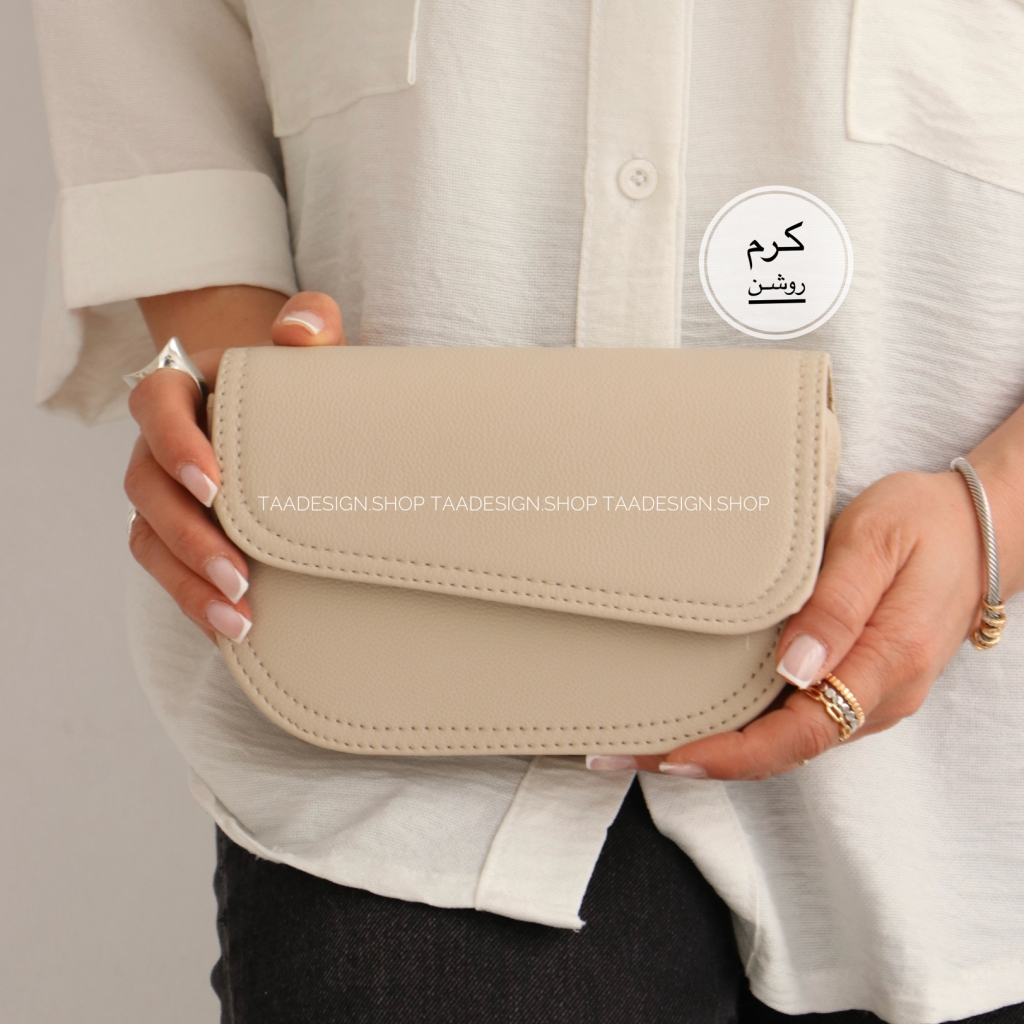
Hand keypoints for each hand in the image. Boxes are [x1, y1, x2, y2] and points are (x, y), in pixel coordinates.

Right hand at [125, 290, 344, 642]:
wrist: (290, 416)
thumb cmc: (299, 379)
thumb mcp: (314, 346)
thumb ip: (313, 322)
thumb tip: (301, 332)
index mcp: (183, 390)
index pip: (156, 404)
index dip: (175, 445)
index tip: (214, 485)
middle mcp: (160, 445)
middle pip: (146, 489)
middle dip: (189, 536)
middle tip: (239, 572)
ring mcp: (163, 494)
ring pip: (149, 539)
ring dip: (188, 581)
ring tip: (236, 615)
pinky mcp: (178, 535)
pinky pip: (168, 571)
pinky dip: (195, 600)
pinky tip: (232, 627)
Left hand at [619, 468, 995, 779]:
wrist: (978, 528)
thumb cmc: (924, 524)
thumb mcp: (875, 547)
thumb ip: (836, 609)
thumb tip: (794, 668)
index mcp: (886, 664)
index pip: (799, 733)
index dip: (731, 754)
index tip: (671, 756)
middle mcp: (880, 695)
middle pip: (784, 749)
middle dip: (706, 758)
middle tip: (628, 751)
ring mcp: (872, 693)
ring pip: (789, 739)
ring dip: (722, 746)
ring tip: (654, 737)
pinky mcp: (860, 680)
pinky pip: (799, 717)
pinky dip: (749, 726)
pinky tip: (708, 714)